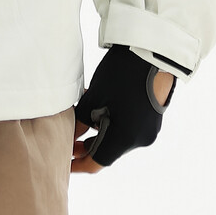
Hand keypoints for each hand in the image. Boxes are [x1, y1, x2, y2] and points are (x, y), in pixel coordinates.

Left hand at [71, 45, 174, 171]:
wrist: (151, 50)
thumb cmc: (120, 73)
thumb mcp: (94, 98)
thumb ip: (81, 121)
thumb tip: (72, 135)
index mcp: (125, 139)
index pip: (97, 162)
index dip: (78, 164)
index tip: (64, 163)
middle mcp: (140, 140)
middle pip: (107, 150)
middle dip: (86, 144)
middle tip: (68, 135)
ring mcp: (148, 130)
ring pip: (117, 137)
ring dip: (99, 130)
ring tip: (82, 113)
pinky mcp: (152, 118)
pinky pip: (128, 127)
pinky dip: (112, 121)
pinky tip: (100, 105)